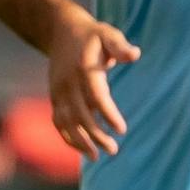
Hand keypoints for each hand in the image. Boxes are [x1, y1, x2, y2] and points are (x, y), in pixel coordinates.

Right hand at [48, 10, 141, 158]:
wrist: (62, 31)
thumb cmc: (93, 36)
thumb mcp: (108, 34)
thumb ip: (120, 46)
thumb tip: (135, 54)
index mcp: (83, 69)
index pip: (96, 96)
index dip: (108, 114)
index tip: (122, 130)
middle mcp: (68, 83)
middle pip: (81, 115)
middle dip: (96, 135)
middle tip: (114, 150)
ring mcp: (58, 92)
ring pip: (66, 123)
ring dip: (79, 142)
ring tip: (96, 157)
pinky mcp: (54, 98)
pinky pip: (58, 122)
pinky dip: (67, 138)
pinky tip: (83, 149)